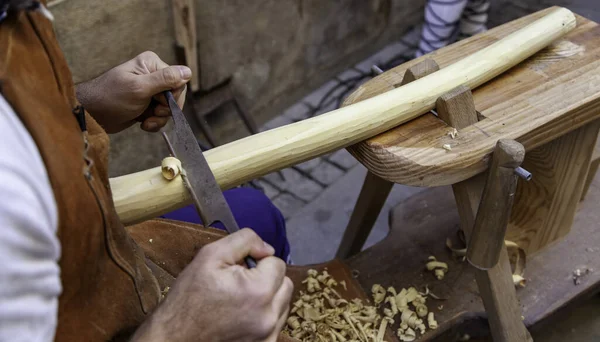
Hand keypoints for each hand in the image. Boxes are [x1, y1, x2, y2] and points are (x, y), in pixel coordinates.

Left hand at [76, 51, 190, 132]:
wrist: (92, 115)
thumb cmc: (111, 97)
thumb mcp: (140, 88)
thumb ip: (165, 80)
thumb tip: (188, 71)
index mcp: (152, 64)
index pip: (178, 81)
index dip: (173, 97)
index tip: (159, 104)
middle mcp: (153, 75)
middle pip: (175, 96)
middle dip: (166, 110)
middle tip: (152, 114)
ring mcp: (149, 91)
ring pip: (169, 108)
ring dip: (159, 119)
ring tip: (145, 121)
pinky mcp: (146, 105)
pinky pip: (160, 116)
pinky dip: (155, 123)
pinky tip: (143, 124)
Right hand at [132, 229, 293, 341]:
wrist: (174, 338)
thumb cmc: (188, 299)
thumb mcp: (210, 256)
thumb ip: (245, 241)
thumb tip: (267, 248)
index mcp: (259, 290)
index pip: (278, 263)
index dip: (257, 261)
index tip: (239, 269)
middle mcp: (269, 315)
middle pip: (285, 283)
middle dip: (267, 278)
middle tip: (240, 283)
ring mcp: (268, 334)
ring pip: (283, 303)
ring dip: (268, 297)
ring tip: (239, 300)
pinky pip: (276, 322)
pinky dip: (264, 315)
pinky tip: (242, 315)